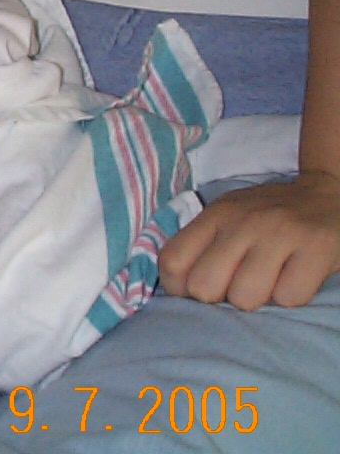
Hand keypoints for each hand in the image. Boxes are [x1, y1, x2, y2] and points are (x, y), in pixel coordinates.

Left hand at [159, 172, 339, 309]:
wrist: (329, 196)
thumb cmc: (268, 218)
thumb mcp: (227, 219)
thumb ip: (201, 246)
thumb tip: (178, 289)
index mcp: (215, 215)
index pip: (171, 261)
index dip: (178, 288)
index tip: (198, 290)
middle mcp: (243, 221)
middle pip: (203, 287)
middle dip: (218, 298)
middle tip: (238, 285)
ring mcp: (279, 233)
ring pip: (244, 298)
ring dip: (257, 299)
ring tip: (269, 279)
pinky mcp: (315, 248)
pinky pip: (288, 298)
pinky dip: (290, 296)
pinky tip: (294, 276)